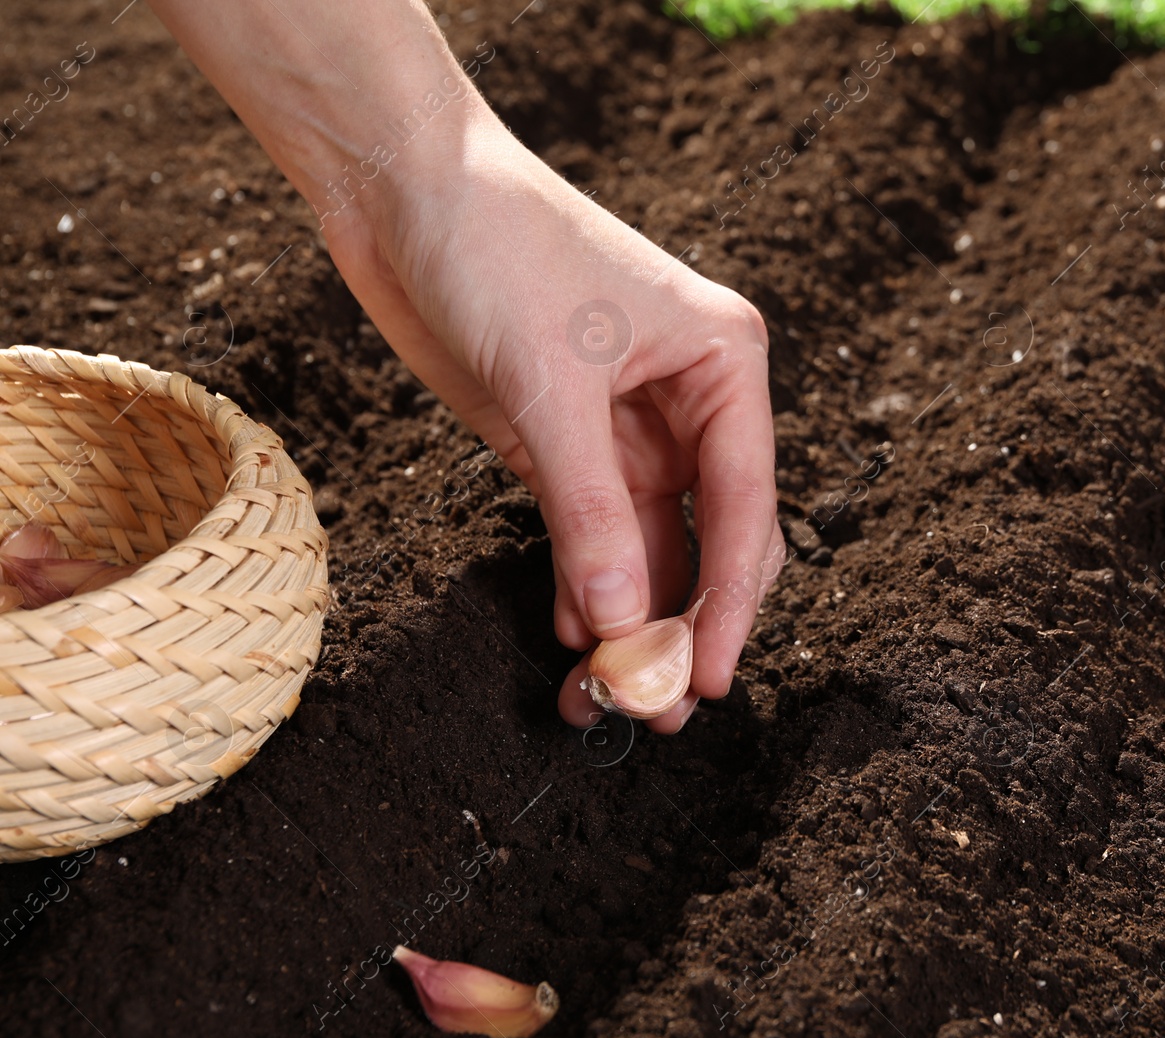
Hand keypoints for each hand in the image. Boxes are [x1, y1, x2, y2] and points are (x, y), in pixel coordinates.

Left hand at [322, 119, 781, 733]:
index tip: (704, 682)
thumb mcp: (550, 387)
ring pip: (647, 550)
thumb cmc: (496, 248)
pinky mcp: (563, 442)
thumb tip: (625, 629)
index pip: (746, 509)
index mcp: (726, 367)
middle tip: (649, 706)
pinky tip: (569, 638)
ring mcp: (626, 427)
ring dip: (627, 621)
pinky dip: (583, 588)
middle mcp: (690, 402)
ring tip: (597, 696)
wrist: (399, 185)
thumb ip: (591, 514)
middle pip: (708, 541)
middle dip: (679, 624)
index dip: (728, 606)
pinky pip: (591, 535)